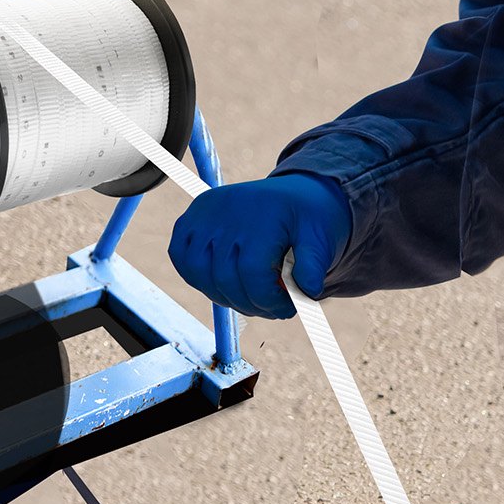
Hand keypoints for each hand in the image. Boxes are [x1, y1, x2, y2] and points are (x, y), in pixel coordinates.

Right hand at [168, 173, 351, 318]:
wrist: (295, 194)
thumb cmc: (309, 219)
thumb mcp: (323, 239)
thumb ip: (314, 266)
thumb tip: (306, 293)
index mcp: (263, 214)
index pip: (253, 272)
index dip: (269, 301)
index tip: (288, 308)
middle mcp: (227, 210)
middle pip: (225, 278)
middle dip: (251, 304)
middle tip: (271, 307)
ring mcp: (205, 214)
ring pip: (199, 272)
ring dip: (223, 295)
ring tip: (249, 295)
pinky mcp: (191, 219)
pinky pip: (181, 257)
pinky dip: (197, 277)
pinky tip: (223, 282)